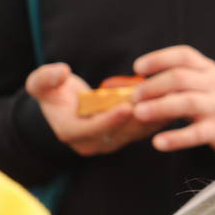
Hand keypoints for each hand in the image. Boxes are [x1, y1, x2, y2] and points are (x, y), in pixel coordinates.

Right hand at [25, 62, 164, 155]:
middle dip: (138, 117)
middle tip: (156, 101)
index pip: (92, 129)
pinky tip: (173, 101)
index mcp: (70, 132)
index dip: (110, 119)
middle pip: (120, 133)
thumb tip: (60, 71)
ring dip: (153, 117)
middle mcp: (92, 143)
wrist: (66, 105)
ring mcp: (111, 142)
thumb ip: (45, 79)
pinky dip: (159, 116)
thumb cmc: (53, 92)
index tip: (126, 107)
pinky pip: (145, 129)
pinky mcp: (126, 137)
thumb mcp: (41, 84)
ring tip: (169, 99)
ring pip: (136, 132)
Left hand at [132, 45, 214, 154]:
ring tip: (139, 113)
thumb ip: (177, 77)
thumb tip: (134, 83)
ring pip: (188, 102)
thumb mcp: (204, 80)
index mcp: (208, 69)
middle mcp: (213, 85)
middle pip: (181, 78)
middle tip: (135, 97)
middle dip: (154, 85)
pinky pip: (196, 134)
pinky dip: (176, 138)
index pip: (184, 56)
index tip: (138, 68)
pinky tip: (158, 143)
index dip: (159, 59)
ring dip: (160, 107)